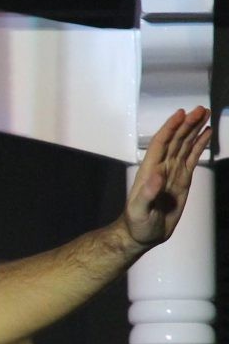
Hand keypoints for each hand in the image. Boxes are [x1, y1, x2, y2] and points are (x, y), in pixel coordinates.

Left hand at [122, 107, 211, 251]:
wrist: (142, 234)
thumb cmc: (137, 223)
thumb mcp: (139, 210)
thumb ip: (148, 194)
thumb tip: (157, 174)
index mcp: (150, 170)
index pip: (160, 143)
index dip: (170, 128)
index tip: (181, 113)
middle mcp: (162, 167)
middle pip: (176, 140)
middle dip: (187, 124)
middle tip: (202, 108)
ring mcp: (173, 172)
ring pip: (185, 145)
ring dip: (195, 129)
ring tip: (206, 113)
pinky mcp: (183, 180)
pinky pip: (192, 157)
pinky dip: (199, 144)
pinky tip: (207, 133)